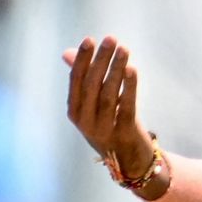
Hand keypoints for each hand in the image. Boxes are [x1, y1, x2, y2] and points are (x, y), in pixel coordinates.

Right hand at [64, 36, 155, 180]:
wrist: (130, 162)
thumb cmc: (111, 127)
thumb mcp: (94, 105)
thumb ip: (84, 79)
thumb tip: (68, 52)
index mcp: (75, 112)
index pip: (76, 81)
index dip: (82, 60)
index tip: (89, 39)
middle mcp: (85, 121)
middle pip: (91, 85)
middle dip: (100, 60)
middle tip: (110, 39)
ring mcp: (103, 129)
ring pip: (108, 94)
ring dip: (116, 69)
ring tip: (123, 50)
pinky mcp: (123, 133)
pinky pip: (126, 106)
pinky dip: (129, 87)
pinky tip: (132, 69)